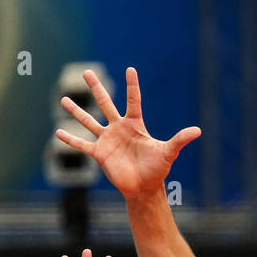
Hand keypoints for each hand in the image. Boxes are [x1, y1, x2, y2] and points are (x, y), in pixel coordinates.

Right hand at [57, 67, 200, 200]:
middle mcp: (119, 128)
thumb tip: (198, 131)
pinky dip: (71, 140)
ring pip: (89, 121)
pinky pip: (82, 145)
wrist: (144, 187)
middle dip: (96, 88)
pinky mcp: (99, 154)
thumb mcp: (169, 152)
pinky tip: (58, 131)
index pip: (133, 100)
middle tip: (86, 72)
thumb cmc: (157, 169)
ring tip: (63, 98)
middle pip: (105, 103)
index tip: (130, 69)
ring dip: (77, 111)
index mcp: (135, 124)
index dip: (132, 85)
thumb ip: (180, 139)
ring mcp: (107, 140)